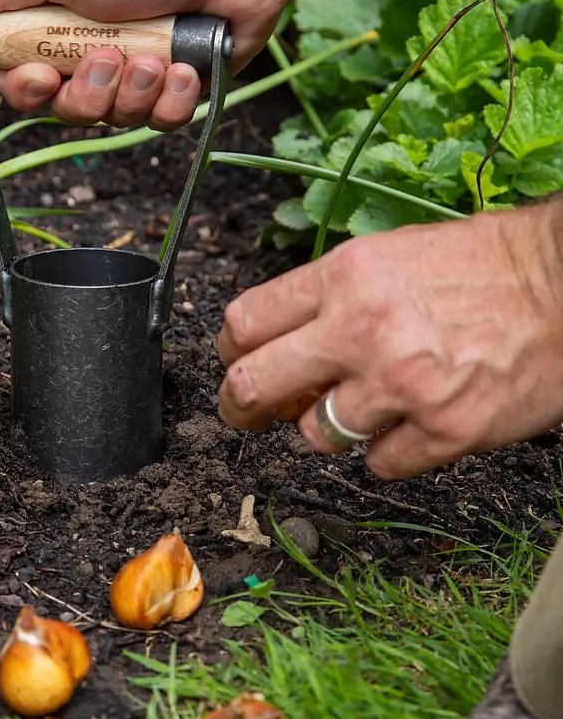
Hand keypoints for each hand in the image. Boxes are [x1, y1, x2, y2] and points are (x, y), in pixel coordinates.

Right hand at [0, 0, 290, 129]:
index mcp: (61, 14)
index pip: (22, 72)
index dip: (26, 87)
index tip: (39, 74)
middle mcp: (98, 43)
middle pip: (68, 107)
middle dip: (89, 91)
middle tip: (112, 55)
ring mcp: (143, 66)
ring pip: (118, 118)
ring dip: (136, 91)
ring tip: (159, 52)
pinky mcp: (185, 83)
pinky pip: (165, 119)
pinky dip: (176, 97)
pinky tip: (189, 65)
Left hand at [216, 204, 562, 479]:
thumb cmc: (486, 266)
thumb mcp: (389, 255)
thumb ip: (330, 297)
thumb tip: (283, 341)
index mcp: (344, 278)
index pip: (243, 324)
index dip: (232, 351)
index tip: (237, 362)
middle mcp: (360, 331)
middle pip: (253, 385)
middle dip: (239, 407)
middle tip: (246, 414)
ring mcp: (400, 386)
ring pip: (314, 435)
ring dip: (330, 428)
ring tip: (366, 405)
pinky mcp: (442, 431)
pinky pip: (378, 464)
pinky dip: (388, 451)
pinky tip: (412, 422)